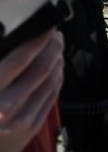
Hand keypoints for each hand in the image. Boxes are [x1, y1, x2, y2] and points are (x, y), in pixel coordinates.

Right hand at [0, 29, 62, 151]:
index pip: (18, 62)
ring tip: (55, 45)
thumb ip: (1, 59)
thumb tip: (9, 34)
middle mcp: (4, 108)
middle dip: (52, 47)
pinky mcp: (32, 125)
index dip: (36, 41)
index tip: (45, 27)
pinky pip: (53, 93)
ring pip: (50, 80)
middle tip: (54, 34)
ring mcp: (20, 119)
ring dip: (57, 59)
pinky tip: (56, 65)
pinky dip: (57, 75)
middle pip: (40, 69)